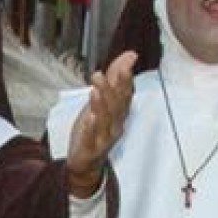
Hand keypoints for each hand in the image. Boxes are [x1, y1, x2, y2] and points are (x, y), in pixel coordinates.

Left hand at [66, 51, 135, 196]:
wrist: (86, 162)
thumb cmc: (96, 129)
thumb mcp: (102, 100)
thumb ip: (115, 78)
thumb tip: (130, 55)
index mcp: (119, 113)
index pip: (126, 94)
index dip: (126, 80)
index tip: (127, 64)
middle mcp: (116, 125)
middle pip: (116, 106)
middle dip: (111, 89)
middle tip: (100, 74)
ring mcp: (104, 138)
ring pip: (106, 120)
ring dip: (101, 105)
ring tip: (94, 90)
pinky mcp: (91, 149)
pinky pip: (93, 138)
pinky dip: (91, 128)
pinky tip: (89, 118)